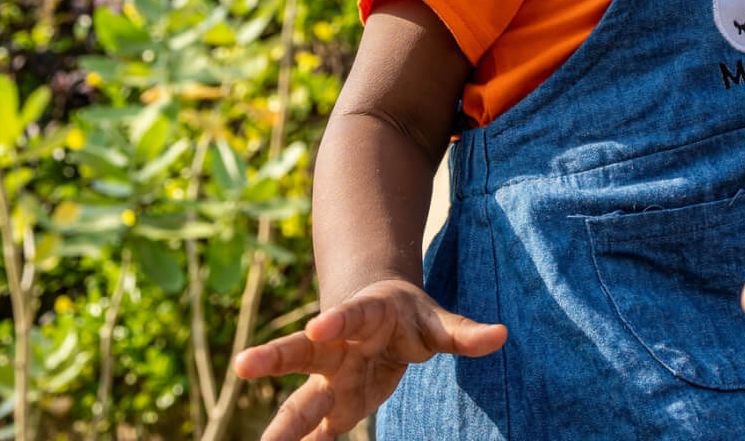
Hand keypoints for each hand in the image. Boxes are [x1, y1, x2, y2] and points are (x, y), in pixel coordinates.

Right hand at [232, 278, 506, 440]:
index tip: (321, 323)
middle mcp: (336, 347)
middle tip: (244, 364)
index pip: (351, 316)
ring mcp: (329, 379)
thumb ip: (463, 332)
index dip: (338, 319)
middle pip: (302, 351)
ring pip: (300, 398)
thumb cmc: (409, 316)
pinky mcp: (332, 406)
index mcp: (364, 316)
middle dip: (274, 357)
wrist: (376, 315)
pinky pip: (314, 429)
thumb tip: (500, 335)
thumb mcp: (438, 321)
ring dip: (281, 423)